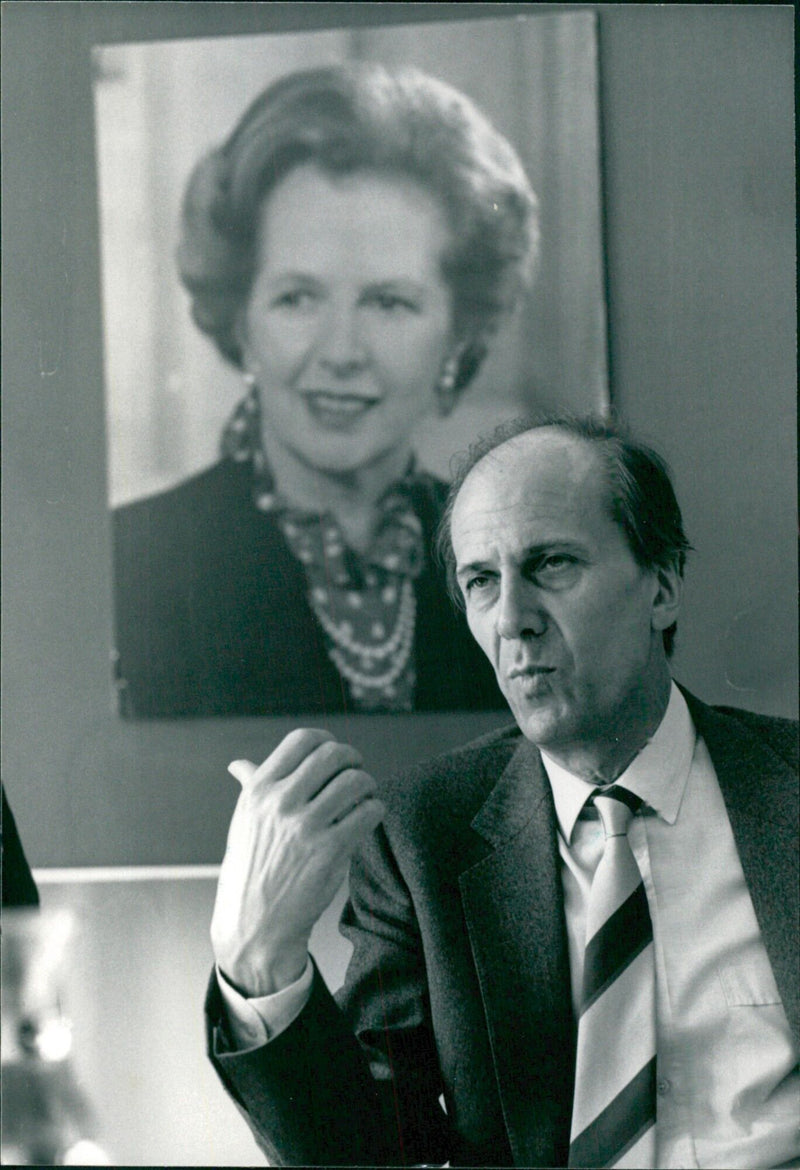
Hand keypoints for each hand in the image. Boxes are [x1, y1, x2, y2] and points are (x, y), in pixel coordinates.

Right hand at [211, 728, 384, 997]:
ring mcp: (306, 826)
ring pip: (356, 781)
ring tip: (365, 796)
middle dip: (352, 759)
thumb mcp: (242, 824)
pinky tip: (368, 818)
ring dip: (367, 785)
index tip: (334, 754)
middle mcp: (280, 803)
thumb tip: (238, 764)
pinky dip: (375, 810)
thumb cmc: (249, 871)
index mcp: (258, 790)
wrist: (254, 926)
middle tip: (356, 772)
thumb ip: (249, 788)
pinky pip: (368, 812)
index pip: (302, 740)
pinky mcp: (330, 850)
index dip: (326, 741)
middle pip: (333, 755)